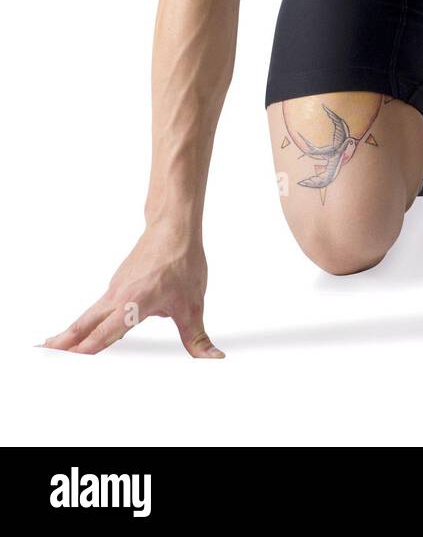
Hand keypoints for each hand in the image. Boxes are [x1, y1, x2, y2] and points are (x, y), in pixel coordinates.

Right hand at [40, 225, 223, 357]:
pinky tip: (83, 331)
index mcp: (134, 302)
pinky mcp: (118, 283)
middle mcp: (119, 295)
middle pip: (86, 322)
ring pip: (89, 314)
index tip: (70, 360)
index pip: (107, 331)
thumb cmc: (182, 261)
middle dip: (66, 340)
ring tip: (55, 347)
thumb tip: (212, 358)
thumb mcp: (192, 304)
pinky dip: (86, 321)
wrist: (174, 226)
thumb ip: (197, 337)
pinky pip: (98, 307)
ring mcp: (115, 288)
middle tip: (46, 353)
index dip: (88, 348)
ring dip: (72, 331)